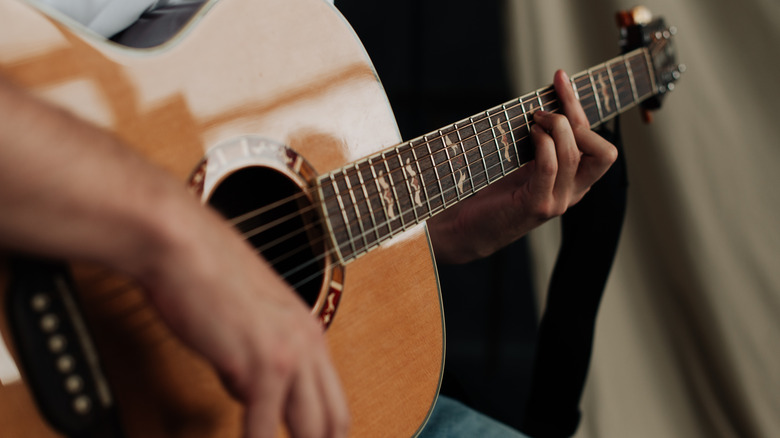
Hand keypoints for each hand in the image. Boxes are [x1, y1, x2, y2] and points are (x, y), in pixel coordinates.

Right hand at [0, 74, 349, 437]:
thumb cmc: (202, 272)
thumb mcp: (245, 316)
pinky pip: (263, 430)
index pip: (335, 403)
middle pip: (335, 422)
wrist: (181, 243)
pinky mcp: (262, 364)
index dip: (321, 434)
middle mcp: (310, 343)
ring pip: (313, 430)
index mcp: (310, 330)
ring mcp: (290, 355)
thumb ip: (254, 356)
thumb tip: (247, 393)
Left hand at [428, 70, 617, 263]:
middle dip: (575, 118)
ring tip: (532, 121)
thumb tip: (548, 100)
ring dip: (554, 127)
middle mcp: (573, 193)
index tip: (559, 80)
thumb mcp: (526, 162)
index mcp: (576, 182)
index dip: (580, 108)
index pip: (599, 144)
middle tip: (542, 110)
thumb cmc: (494, 192)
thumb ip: (544, 141)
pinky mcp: (536, 205)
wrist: (468, 228)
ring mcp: (557, 201)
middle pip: (604, 152)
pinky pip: (551, 166)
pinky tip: (529, 135)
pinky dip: (543, 144)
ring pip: (575, 153)